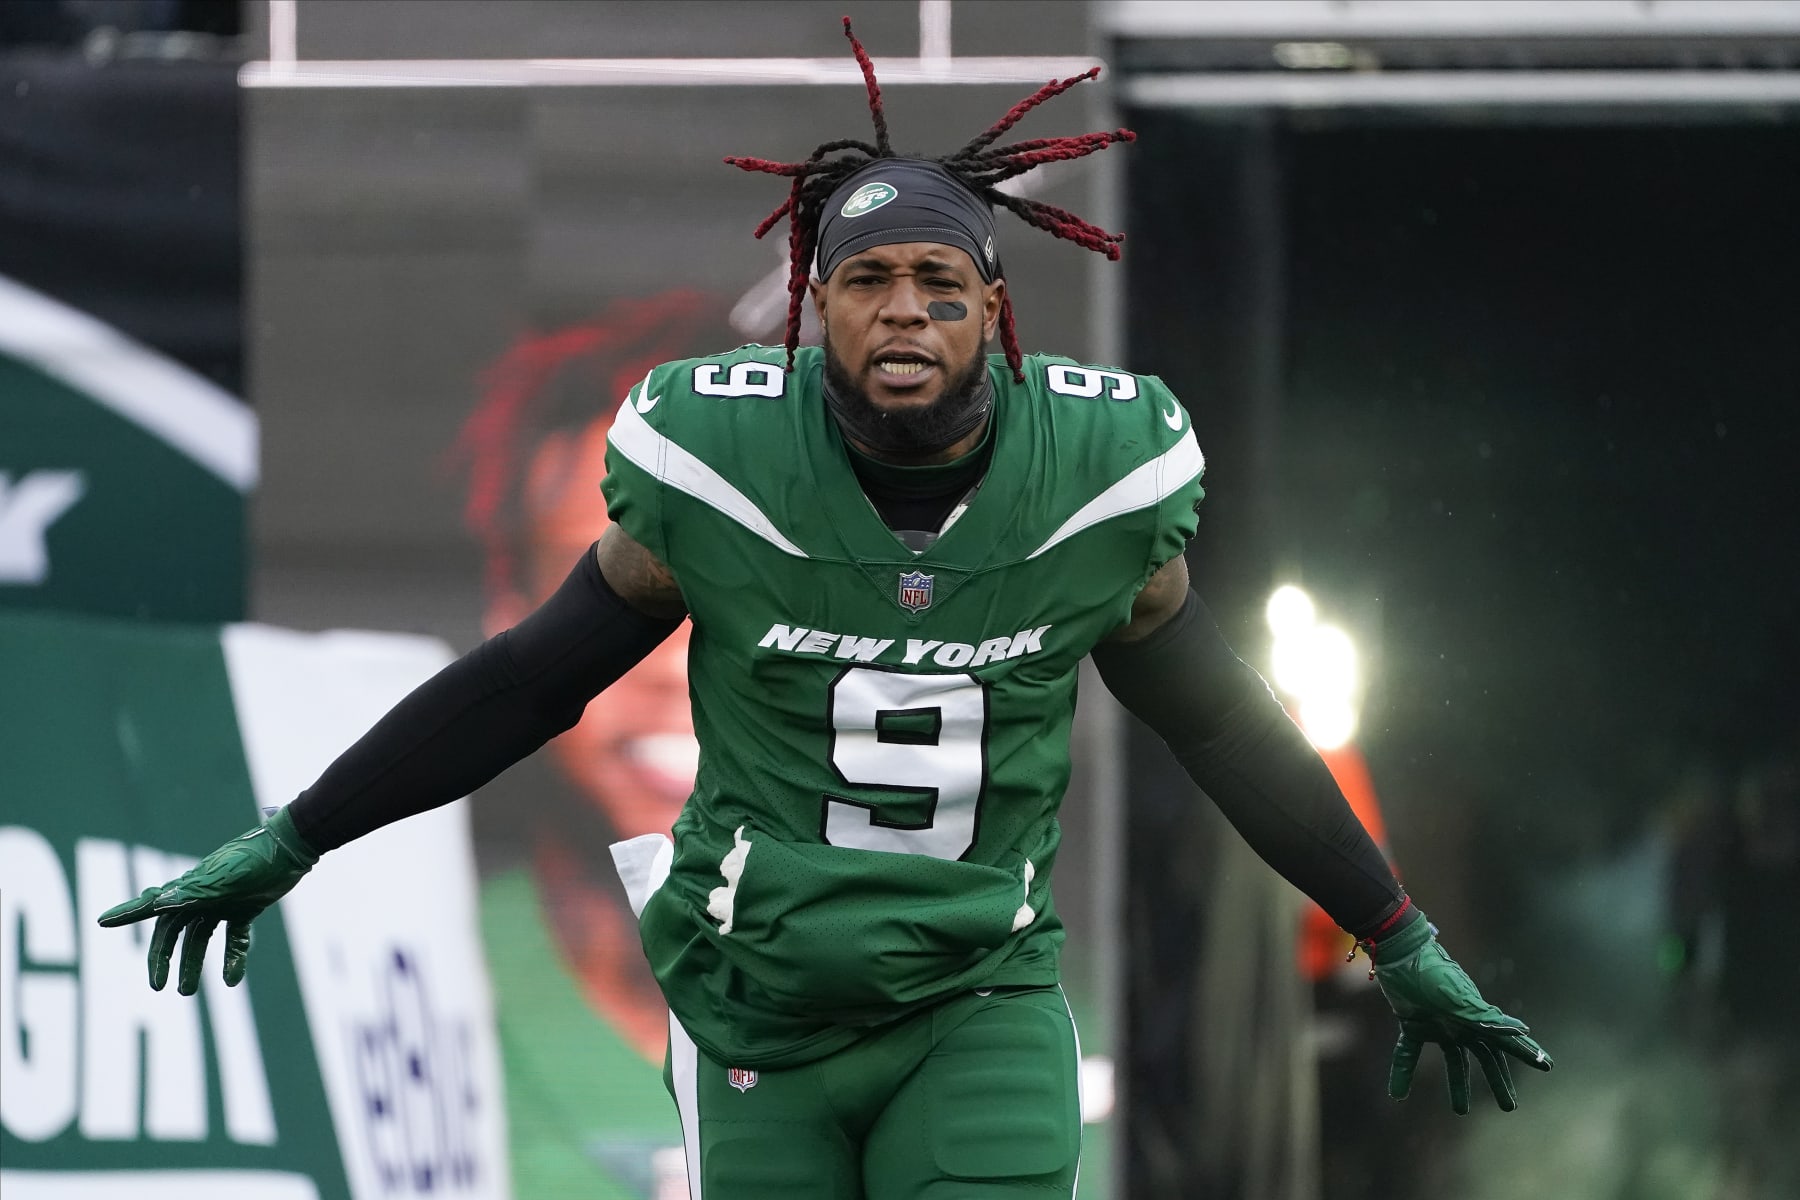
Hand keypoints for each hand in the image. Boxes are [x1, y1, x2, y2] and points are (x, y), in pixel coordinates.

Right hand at [96, 807, 317, 994]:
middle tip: (157, 986)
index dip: (127, 913)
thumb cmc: (254, 859)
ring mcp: (224, 902)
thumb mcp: (223, 878)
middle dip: (163, 958)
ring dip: (193, 964)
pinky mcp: (246, 908)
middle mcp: (202, 896)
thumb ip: (192, 891)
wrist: (292, 847)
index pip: (151, 904)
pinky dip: (232, 958)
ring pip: (200, 939)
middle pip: (173, 931)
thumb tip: (158, 901)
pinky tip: (231, 980)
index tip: (102, 922)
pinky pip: (234, 938)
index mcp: (190, 887)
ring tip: (186, 992)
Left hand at [1368, 910, 1553, 1113]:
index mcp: (1476, 1017)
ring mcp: (1437, 1024)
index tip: (1547, 1065)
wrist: (1400, 953)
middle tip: (1509, 1106)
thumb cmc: (1433, 974)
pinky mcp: (1412, 1023)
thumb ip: (1486, 1018)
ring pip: (1453, 1059)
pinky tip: (1398, 1093)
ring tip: (1460, 1111)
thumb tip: (1523, 1031)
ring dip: (1456, 1083)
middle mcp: (1460, 1023)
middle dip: (1497, 1081)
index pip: (1506, 1041)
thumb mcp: (1459, 999)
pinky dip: (1403, 1072)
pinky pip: (1408, 1052)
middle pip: (1484, 1057)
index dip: (1526, 1053)